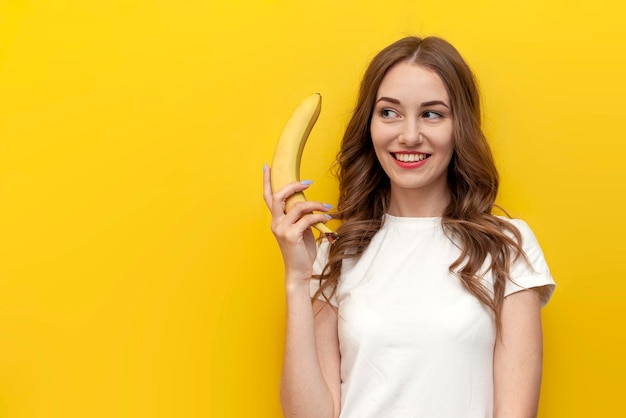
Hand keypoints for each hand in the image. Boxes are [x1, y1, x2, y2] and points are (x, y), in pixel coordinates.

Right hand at [263, 165, 331, 283]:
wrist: (299, 272)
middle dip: (293, 185)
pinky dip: (319, 216)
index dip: (267, 181)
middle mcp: (275, 223)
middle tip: (308, 182)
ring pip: (297, 206)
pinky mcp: (291, 236)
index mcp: (276, 220)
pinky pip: (307, 219)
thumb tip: (310, 204)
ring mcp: (282, 229)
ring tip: (327, 207)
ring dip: (315, 204)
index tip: (267, 166)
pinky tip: (327, 217)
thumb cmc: (301, 252)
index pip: (268, 197)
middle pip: (278, 196)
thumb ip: (300, 217)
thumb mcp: (300, 230)